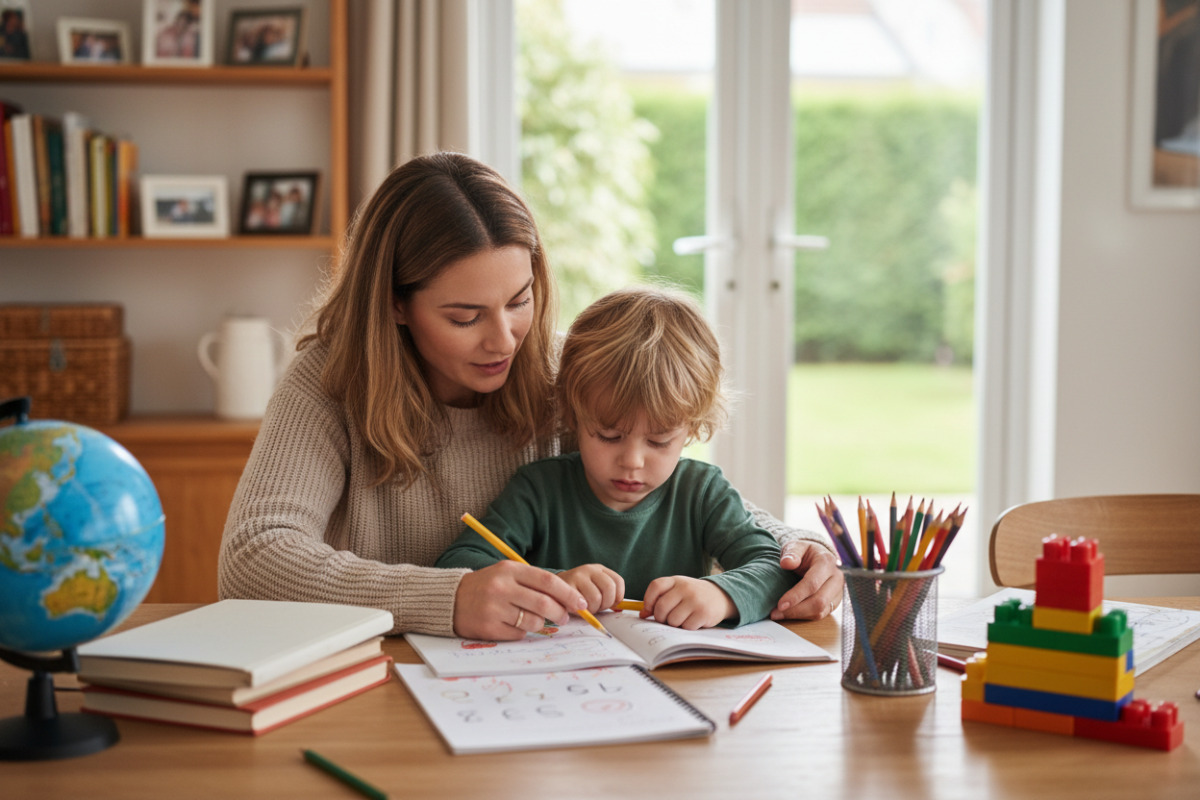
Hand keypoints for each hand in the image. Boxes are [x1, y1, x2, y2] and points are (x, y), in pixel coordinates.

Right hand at [453, 560, 586, 640]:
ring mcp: (494, 608)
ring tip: (534, 620)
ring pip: (533, 622)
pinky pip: (518, 634)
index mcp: (510, 569)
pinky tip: (512, 625)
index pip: (548, 581)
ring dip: (541, 624)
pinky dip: (522, 632)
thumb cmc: (487, 586)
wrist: (450, 599)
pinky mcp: (489, 627)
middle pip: (544, 603)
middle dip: (561, 613)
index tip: (581, 604)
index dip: (569, 594)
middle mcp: (502, 587)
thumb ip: (534, 583)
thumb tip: (567, 600)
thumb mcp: (508, 574)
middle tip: (564, 617)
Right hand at [558, 564, 624, 613]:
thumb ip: (608, 597)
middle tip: (597, 608)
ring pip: (596, 598)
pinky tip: (577, 608)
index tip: (611, 604)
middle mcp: (589, 569)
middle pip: (609, 588)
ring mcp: (577, 576)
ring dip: (593, 609)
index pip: (618, 581)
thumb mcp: (594, 589)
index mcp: (599, 569)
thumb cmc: (577, 592)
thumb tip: (620, 609)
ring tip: (586, 608)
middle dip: (606, 604)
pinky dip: (582, 610)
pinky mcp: (566, 586)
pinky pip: (581, 603)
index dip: (618, 597)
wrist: (552, 588)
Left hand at [642, 576, 734, 629]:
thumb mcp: (678, 590)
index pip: (655, 586)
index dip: (647, 601)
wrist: (721, 595)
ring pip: (672, 620)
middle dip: (660, 618)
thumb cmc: (693, 595)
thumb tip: (643, 614)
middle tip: (666, 619)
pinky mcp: (703, 613)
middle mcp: (685, 588)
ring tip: (682, 618)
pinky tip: (692, 620)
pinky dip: (686, 627)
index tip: (648, 611)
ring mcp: (695, 600)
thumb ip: (661, 598)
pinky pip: (686, 627)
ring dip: (674, 624)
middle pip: (661, 608)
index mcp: (676, 580)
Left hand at [770, 540, 842, 619]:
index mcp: (826, 562)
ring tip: (779, 615)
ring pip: (820, 611)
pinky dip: (803, 617)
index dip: (796, 595)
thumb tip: (787, 563)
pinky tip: (790, 614)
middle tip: (775, 613)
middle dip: (795, 610)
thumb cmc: (804, 553)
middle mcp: (836, 578)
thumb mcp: (795, 546)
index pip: (812, 583)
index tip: (780, 604)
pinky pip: (820, 615)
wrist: (816, 557)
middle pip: (818, 601)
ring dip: (798, 616)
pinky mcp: (834, 602)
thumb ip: (791, 552)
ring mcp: (837, 592)